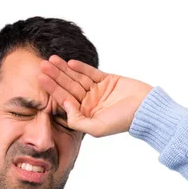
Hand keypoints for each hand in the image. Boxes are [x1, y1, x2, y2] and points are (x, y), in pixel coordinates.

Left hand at [38, 55, 152, 137]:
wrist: (146, 109)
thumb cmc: (123, 121)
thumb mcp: (97, 128)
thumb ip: (78, 121)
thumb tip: (65, 107)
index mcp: (85, 115)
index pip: (65, 100)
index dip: (53, 89)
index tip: (41, 79)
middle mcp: (90, 102)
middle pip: (68, 87)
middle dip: (55, 76)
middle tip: (42, 65)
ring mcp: (98, 90)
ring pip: (77, 78)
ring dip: (65, 69)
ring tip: (52, 60)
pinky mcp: (108, 80)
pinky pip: (91, 72)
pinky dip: (81, 67)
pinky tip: (70, 62)